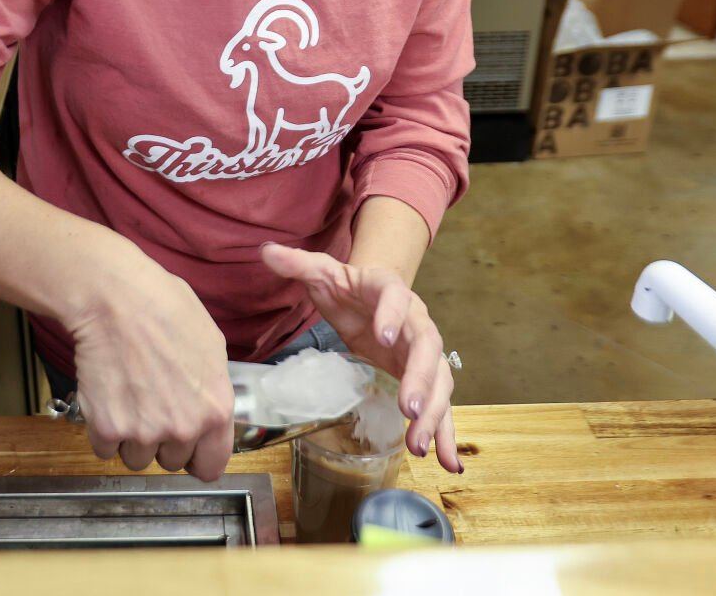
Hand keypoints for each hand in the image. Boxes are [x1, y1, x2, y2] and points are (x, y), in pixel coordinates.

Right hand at [63, 253, 234, 480]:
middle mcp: (183, 428)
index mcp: (215, 410)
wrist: (115, 299)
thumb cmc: (164, 309)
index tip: (187, 450)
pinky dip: (103, 428)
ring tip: (127, 396)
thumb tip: (207, 408)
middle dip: (161, 440)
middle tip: (150, 403)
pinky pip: (104, 447)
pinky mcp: (107, 428)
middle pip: (170, 462)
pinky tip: (107, 396)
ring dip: (130, 437)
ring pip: (136, 458)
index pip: (211, 466)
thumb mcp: (212, 345)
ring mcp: (144, 432)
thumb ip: (213, 389)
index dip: (197, 457)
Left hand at [261, 243, 459, 471]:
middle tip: (410, 407)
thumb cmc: (348, 287)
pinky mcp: (425, 378)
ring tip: (420, 445)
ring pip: (440, 382)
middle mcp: (416, 321)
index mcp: (390, 290)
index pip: (397, 298)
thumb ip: (298, 264)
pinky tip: (448, 462)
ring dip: (434, 414)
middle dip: (421, 378)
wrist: (373, 294)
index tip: (381, 337)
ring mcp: (424, 352)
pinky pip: (441, 407)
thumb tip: (266, 251)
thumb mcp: (323, 273)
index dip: (392, 315)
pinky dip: (447, 434)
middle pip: (427, 347)